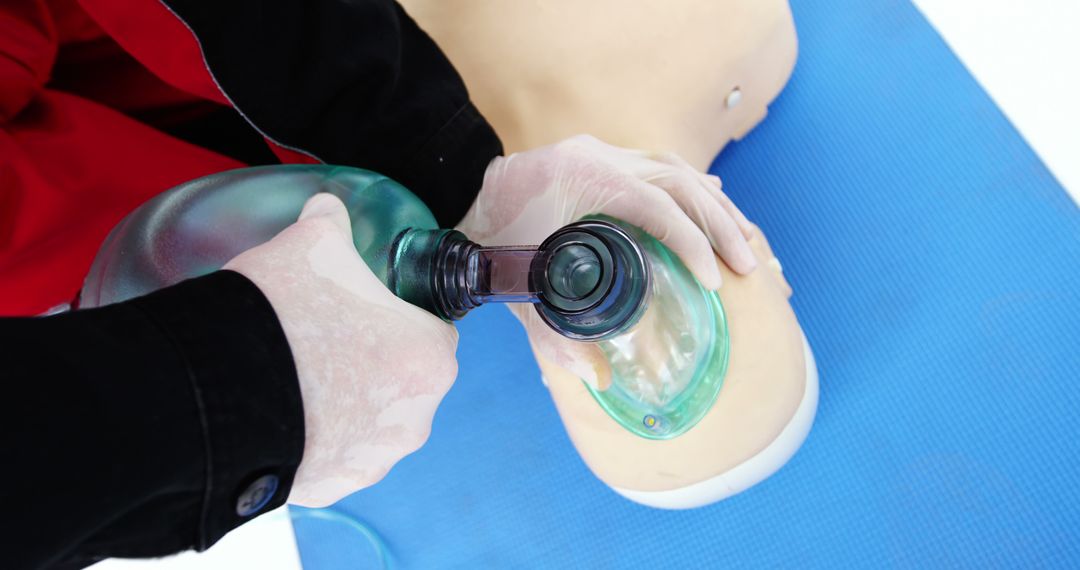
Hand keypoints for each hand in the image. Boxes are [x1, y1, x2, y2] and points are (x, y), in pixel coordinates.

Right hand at [225, 194, 457, 506]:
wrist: (214, 392)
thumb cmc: (279, 315)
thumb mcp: (310, 244)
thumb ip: (331, 223)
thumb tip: (327, 209)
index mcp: (429, 358)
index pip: (434, 331)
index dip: (401, 316)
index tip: (368, 310)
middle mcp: (415, 419)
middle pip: (405, 380)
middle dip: (375, 362)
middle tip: (327, 339)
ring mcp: (373, 461)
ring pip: (372, 422)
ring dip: (348, 403)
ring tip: (300, 377)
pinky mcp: (333, 487)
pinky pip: (334, 456)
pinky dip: (317, 438)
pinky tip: (285, 411)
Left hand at [456, 135, 755, 388]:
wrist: (461, 191)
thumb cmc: (490, 239)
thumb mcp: (519, 288)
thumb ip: (553, 336)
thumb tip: (595, 378)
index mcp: (584, 178)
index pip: (656, 207)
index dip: (691, 242)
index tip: (713, 280)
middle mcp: (601, 156)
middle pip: (680, 182)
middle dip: (719, 225)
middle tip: (747, 267)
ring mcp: (604, 151)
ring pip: (677, 169)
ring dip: (713, 205)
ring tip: (743, 242)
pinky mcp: (604, 157)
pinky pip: (660, 166)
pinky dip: (691, 189)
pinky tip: (716, 200)